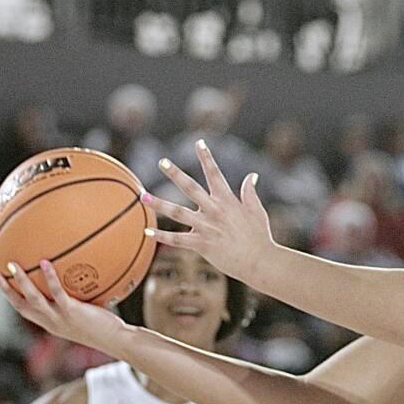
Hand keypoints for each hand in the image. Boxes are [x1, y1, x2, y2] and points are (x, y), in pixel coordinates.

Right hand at [0, 259, 129, 354]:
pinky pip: (57, 292)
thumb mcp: (85, 315)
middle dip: (7, 291)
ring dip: (21, 282)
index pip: (26, 311)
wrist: (116, 341)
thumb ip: (77, 301)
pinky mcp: (72, 312)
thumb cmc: (105, 328)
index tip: (2, 283)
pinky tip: (44, 262)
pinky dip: (49, 277)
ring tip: (13, 264)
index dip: (11, 298)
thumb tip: (79, 278)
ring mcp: (61, 318)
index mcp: (52, 324)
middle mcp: (52, 323)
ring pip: (34, 299)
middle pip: (22, 306)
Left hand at [143, 140, 272, 284]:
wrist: (260, 261)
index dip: (206, 157)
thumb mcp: (257, 210)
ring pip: (177, 212)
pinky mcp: (202, 244)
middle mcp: (214, 210)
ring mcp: (207, 227)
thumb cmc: (260, 237)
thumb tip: (252, 176)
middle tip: (162, 161)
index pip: (214, 173)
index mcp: (227, 200)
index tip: (198, 142)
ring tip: (143, 196)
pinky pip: (177, 240)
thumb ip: (250, 192)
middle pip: (190, 187)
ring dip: (159, 204)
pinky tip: (147, 231)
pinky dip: (161, 236)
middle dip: (175, 173)